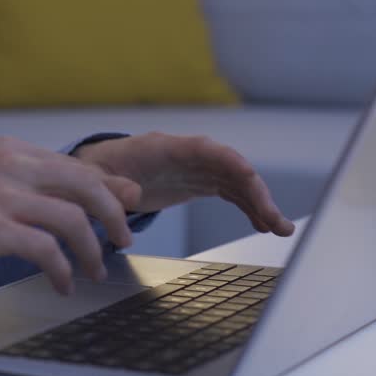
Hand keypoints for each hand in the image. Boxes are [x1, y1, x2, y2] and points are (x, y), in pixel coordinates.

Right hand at [0, 136, 141, 294]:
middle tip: (124, 238)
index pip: (72, 165)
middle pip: (84, 184)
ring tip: (94, 270)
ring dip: (92, 249)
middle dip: (113, 213)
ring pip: (72, 218)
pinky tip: (62, 283)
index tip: (124, 205)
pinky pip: (46, 250)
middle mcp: (9, 165)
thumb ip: (20, 180)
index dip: (106, 188)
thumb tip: (63, 194)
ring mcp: (1, 195)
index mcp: (8, 150)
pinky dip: (62, 270)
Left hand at [72, 132, 294, 236]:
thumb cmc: (96, 171)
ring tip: (281, 228)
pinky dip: (248, 207)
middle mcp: (187, 154)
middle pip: (230, 167)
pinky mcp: (198, 182)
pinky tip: (264, 224)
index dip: (229, 162)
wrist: (98, 170)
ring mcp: (196, 168)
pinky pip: (230, 193)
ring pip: (236, 181)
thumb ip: (110, 187)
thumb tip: (130, 194)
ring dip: (260, 202)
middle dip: (255, 191)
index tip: (251, 178)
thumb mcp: (95, 180)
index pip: (205, 149)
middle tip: (276, 220)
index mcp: (164, 148)